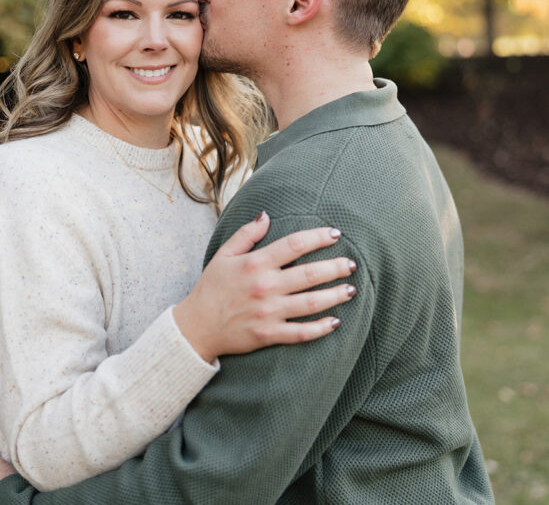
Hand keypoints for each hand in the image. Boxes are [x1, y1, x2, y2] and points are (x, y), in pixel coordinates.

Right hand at [173, 212, 355, 362]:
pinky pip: (300, 333)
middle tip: (352, 264)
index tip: (336, 235)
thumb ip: (246, 234)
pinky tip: (335, 322)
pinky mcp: (269, 334)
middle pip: (309, 274)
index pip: (294, 245)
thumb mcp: (223, 255)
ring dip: (335, 296)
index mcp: (255, 264)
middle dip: (335, 268)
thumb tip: (266, 215)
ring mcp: (268, 312)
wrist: (196, 327)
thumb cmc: (211, 289)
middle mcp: (265, 287)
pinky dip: (320, 329)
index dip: (318, 238)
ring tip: (351, 290)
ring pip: (310, 303)